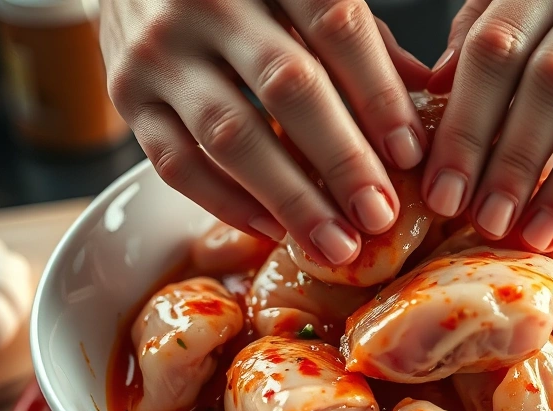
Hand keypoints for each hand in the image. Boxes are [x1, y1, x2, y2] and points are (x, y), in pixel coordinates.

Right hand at [99, 0, 431, 265]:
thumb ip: (361, 39)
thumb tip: (427, 94)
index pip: (335, 26)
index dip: (377, 93)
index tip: (410, 154)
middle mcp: (209, 1)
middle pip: (288, 86)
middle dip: (341, 159)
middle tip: (380, 215)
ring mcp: (159, 49)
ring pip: (231, 135)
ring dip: (290, 199)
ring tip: (337, 245)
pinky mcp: (124, 94)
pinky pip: (176, 163)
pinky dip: (228, 204)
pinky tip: (275, 232)